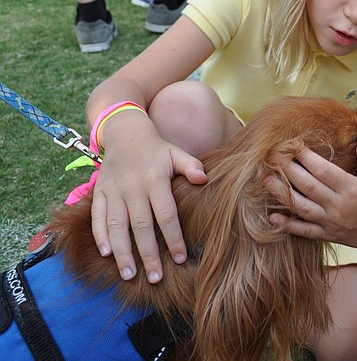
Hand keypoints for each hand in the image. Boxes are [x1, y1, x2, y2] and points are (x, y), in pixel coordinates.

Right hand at [90, 141, 205, 282]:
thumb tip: (205, 179)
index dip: (173, 237)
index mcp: (155, 180)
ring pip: (117, 226)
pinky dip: (100, 235)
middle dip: (148, 254)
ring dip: (122, 252)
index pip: (166, 214)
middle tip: (155, 278)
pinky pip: (97, 217)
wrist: (125, 134)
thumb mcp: (176, 153)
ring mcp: (114, 192)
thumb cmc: (157, 150)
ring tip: (129, 275)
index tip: (179, 259)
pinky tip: (106, 254)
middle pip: (141, 226)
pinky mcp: (100, 193)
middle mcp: (133, 188)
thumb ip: (191, 166)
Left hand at [268, 137, 356, 252]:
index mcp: (351, 189)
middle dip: (288, 170)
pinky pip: (304, 231)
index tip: (295, 145)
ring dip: (282, 194)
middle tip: (273, 157)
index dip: (307, 157)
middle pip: (307, 186)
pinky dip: (287, 225)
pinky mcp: (326, 235)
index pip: (323, 171)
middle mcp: (337, 206)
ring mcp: (330, 222)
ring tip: (266, 180)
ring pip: (301, 207)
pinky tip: (273, 217)